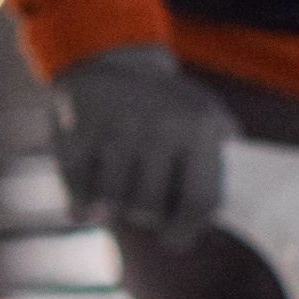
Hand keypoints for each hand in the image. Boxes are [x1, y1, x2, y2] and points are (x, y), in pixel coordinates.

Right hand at [49, 42, 229, 241]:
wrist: (108, 61)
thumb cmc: (164, 106)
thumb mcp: (205, 120)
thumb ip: (217, 165)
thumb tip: (224, 218)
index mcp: (199, 126)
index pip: (200, 201)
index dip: (186, 230)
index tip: (175, 238)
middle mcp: (159, 127)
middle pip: (149, 210)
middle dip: (144, 214)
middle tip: (141, 198)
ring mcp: (115, 131)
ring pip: (112, 206)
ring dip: (112, 205)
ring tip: (117, 183)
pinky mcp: (74, 136)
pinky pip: (78, 196)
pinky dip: (80, 200)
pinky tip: (90, 180)